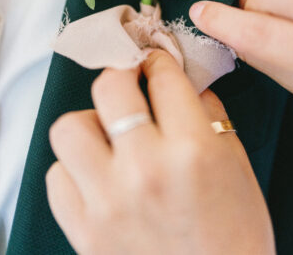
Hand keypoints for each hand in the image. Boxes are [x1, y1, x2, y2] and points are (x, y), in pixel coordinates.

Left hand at [46, 50, 274, 254]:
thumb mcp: (236, 162)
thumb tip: (178, 80)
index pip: (162, 78)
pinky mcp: (83, 230)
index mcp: (192, 150)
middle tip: (129, 80)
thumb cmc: (234, 232)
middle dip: (121, 73)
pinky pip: (57, 176)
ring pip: (70, 128)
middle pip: (109, 87)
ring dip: (90, 122)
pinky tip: (97, 174)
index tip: (154, 61)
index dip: (158, 60)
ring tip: (108, 135)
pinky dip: (73, 168)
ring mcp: (108, 201)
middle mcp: (145, 169)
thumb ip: (207, 112)